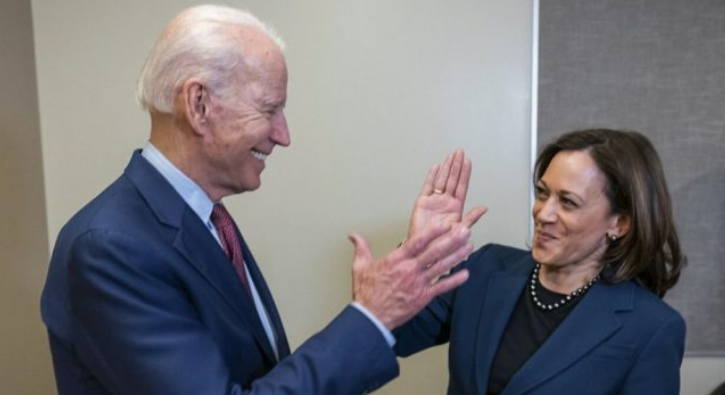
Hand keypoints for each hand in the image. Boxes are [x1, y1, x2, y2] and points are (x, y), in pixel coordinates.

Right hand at [350, 222, 472, 329]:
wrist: (371, 317)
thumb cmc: (366, 292)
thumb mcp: (360, 267)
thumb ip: (361, 248)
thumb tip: (353, 235)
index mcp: (396, 260)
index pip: (417, 242)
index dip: (432, 232)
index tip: (444, 223)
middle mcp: (409, 270)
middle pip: (434, 252)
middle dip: (451, 240)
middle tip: (465, 230)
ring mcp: (418, 283)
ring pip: (441, 267)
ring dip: (456, 256)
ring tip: (469, 245)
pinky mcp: (423, 297)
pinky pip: (441, 287)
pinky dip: (454, 281)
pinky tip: (466, 273)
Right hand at [408, 149, 486, 238]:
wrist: (424, 250)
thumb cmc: (442, 244)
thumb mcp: (459, 232)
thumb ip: (471, 219)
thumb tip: (484, 208)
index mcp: (455, 207)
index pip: (461, 186)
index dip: (465, 173)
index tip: (467, 161)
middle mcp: (445, 202)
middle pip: (452, 180)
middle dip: (456, 165)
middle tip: (460, 152)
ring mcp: (434, 201)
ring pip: (441, 180)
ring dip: (446, 168)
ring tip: (451, 156)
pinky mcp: (422, 203)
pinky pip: (427, 186)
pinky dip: (431, 176)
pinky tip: (435, 167)